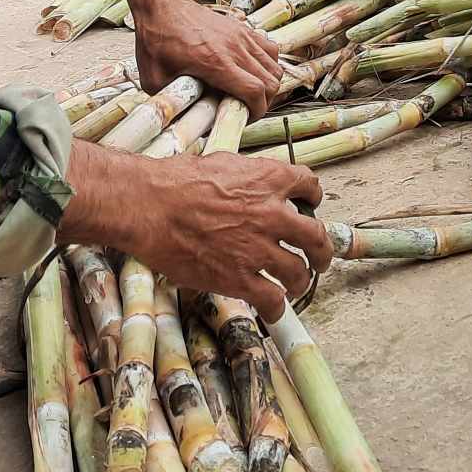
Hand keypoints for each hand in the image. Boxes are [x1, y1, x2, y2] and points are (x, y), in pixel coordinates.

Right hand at [71, 148, 330, 320]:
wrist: (149, 206)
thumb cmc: (176, 181)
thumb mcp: (222, 163)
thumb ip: (248, 175)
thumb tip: (254, 181)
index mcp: (269, 179)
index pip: (310, 185)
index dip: (312, 197)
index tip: (309, 206)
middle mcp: (272, 214)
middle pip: (317, 236)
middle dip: (322, 250)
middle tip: (320, 257)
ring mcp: (258, 249)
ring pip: (299, 272)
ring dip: (301, 280)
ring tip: (297, 284)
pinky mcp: (239, 279)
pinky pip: (272, 300)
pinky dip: (277, 308)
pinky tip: (274, 308)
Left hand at [137, 0, 283, 117]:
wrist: (164, 6)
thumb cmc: (157, 40)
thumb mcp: (154, 79)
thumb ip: (171, 102)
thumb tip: (179, 122)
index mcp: (215, 63)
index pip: (255, 91)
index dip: (257, 111)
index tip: (247, 118)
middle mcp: (234, 48)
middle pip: (271, 81)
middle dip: (264, 102)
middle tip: (247, 109)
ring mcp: (241, 36)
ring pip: (274, 66)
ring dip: (268, 84)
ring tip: (252, 93)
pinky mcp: (242, 29)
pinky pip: (270, 49)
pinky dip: (268, 65)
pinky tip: (253, 72)